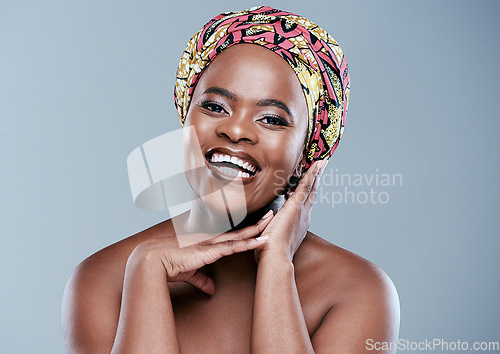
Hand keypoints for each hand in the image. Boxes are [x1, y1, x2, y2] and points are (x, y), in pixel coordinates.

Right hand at [129, 215, 272, 294]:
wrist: (151, 261)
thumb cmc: (166, 265)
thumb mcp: (189, 273)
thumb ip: (202, 279)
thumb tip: (211, 289)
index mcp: (205, 243)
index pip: (230, 236)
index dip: (244, 231)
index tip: (257, 225)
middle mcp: (210, 240)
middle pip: (239, 231)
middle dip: (256, 224)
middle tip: (271, 214)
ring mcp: (211, 243)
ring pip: (240, 235)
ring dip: (257, 230)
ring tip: (272, 222)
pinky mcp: (210, 251)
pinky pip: (235, 246)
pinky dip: (250, 243)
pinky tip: (262, 240)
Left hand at [254, 160, 326, 262]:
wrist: (275, 259)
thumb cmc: (270, 254)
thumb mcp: (270, 236)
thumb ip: (269, 226)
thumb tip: (266, 220)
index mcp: (298, 224)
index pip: (303, 204)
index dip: (307, 193)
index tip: (310, 185)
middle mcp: (304, 217)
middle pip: (311, 194)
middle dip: (316, 180)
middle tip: (321, 168)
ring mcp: (301, 211)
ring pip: (310, 188)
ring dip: (316, 174)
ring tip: (321, 163)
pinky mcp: (296, 207)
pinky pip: (305, 186)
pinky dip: (312, 175)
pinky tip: (316, 165)